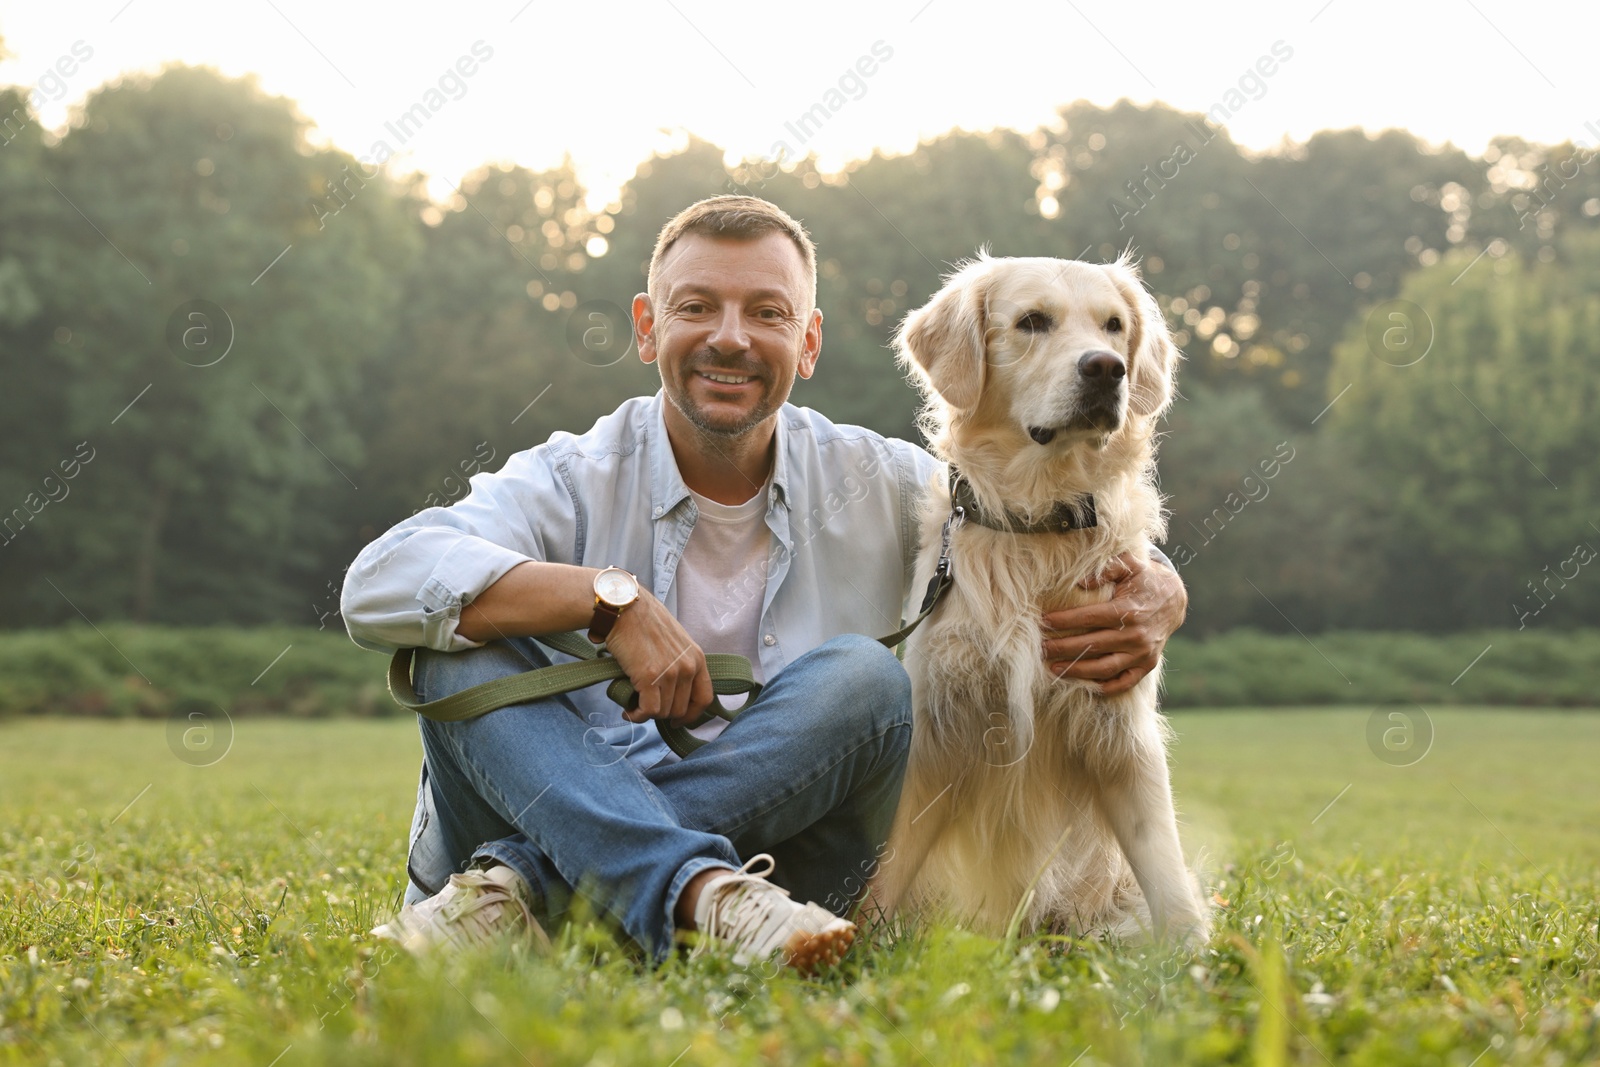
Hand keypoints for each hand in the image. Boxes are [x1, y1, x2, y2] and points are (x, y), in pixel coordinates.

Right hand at [603, 592, 714, 726]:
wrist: (625, 609)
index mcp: (697, 658)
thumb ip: (680, 663)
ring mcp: (670, 673)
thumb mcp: (675, 641)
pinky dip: (637, 715)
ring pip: (663, 712)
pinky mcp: (650, 678)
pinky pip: (648, 710)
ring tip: (635, 705)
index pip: (705, 698)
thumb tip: (674, 692)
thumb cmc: (644, 622)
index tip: (678, 721)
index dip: (692, 715)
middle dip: (663, 713)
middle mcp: (688, 667)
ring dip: (648, 714)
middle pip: (681, 709)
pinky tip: (628, 711)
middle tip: (647, 707)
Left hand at [1040, 551, 1186, 694]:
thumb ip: (1107, 569)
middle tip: (1041, 649)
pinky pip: (1123, 682)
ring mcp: (1142, 654)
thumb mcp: (1130, 565)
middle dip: (1063, 648)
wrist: (1174, 600)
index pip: (1089, 618)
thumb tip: (1080, 582)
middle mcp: (1136, 635)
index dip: (1064, 621)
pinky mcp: (1146, 665)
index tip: (1044, 621)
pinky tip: (1083, 685)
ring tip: (1053, 668)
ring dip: (1076, 671)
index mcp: (1128, 611)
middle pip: (1092, 646)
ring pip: (1104, 669)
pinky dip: (1104, 688)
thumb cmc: (1145, 580)